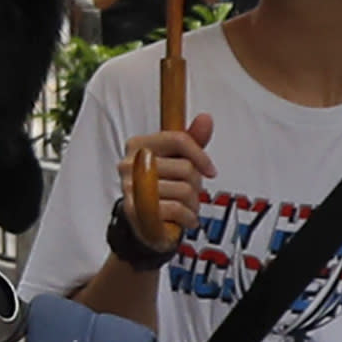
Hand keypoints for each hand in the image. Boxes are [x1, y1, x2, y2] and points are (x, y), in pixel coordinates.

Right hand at [117, 113, 215, 259]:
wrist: (144, 223)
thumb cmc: (163, 186)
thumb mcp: (178, 160)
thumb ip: (192, 139)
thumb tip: (206, 119)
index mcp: (139, 145)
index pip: (178, 139)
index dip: (200, 155)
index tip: (210, 170)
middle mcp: (130, 164)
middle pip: (185, 167)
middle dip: (196, 184)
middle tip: (190, 193)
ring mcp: (131, 187)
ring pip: (183, 190)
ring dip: (193, 204)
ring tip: (186, 207)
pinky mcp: (136, 210)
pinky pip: (176, 208)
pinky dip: (187, 217)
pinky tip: (184, 218)